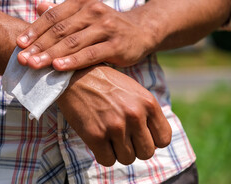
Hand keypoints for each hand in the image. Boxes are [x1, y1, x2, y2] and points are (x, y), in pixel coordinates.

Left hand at [16, 0, 156, 70]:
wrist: (140, 30)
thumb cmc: (105, 25)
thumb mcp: (85, 14)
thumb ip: (62, 12)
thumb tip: (38, 6)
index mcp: (81, 2)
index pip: (52, 16)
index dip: (34, 30)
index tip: (19, 44)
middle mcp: (93, 11)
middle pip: (59, 30)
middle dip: (38, 46)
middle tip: (21, 59)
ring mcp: (106, 27)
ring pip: (72, 42)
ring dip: (50, 55)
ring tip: (33, 65)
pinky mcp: (116, 44)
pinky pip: (91, 54)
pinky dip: (73, 61)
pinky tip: (58, 68)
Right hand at [57, 65, 171, 165]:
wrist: (74, 76)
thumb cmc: (104, 83)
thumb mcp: (133, 90)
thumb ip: (146, 112)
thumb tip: (153, 138)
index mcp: (148, 103)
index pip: (163, 139)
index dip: (152, 141)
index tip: (139, 136)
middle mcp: (134, 115)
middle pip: (146, 153)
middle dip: (135, 148)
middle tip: (122, 138)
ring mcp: (115, 126)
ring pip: (127, 159)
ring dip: (118, 152)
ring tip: (108, 136)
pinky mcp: (95, 135)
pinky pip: (108, 161)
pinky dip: (103, 155)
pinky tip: (98, 140)